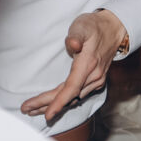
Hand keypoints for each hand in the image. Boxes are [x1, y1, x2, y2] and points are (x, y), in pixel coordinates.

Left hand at [20, 9, 129, 123]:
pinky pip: (77, 96)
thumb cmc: (94, 27)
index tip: (47, 114)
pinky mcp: (95, 82)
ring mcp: (96, 81)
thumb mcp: (83, 26)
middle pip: (68, 97)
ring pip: (72, 99)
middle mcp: (94, 77)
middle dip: (47, 105)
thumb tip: (72, 44)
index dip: (58, 103)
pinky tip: (52, 104)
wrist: (114, 29)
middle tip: (26, 109)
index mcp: (88, 64)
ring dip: (53, 105)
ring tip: (33, 110)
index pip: (71, 88)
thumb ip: (76, 35)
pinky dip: (63, 102)